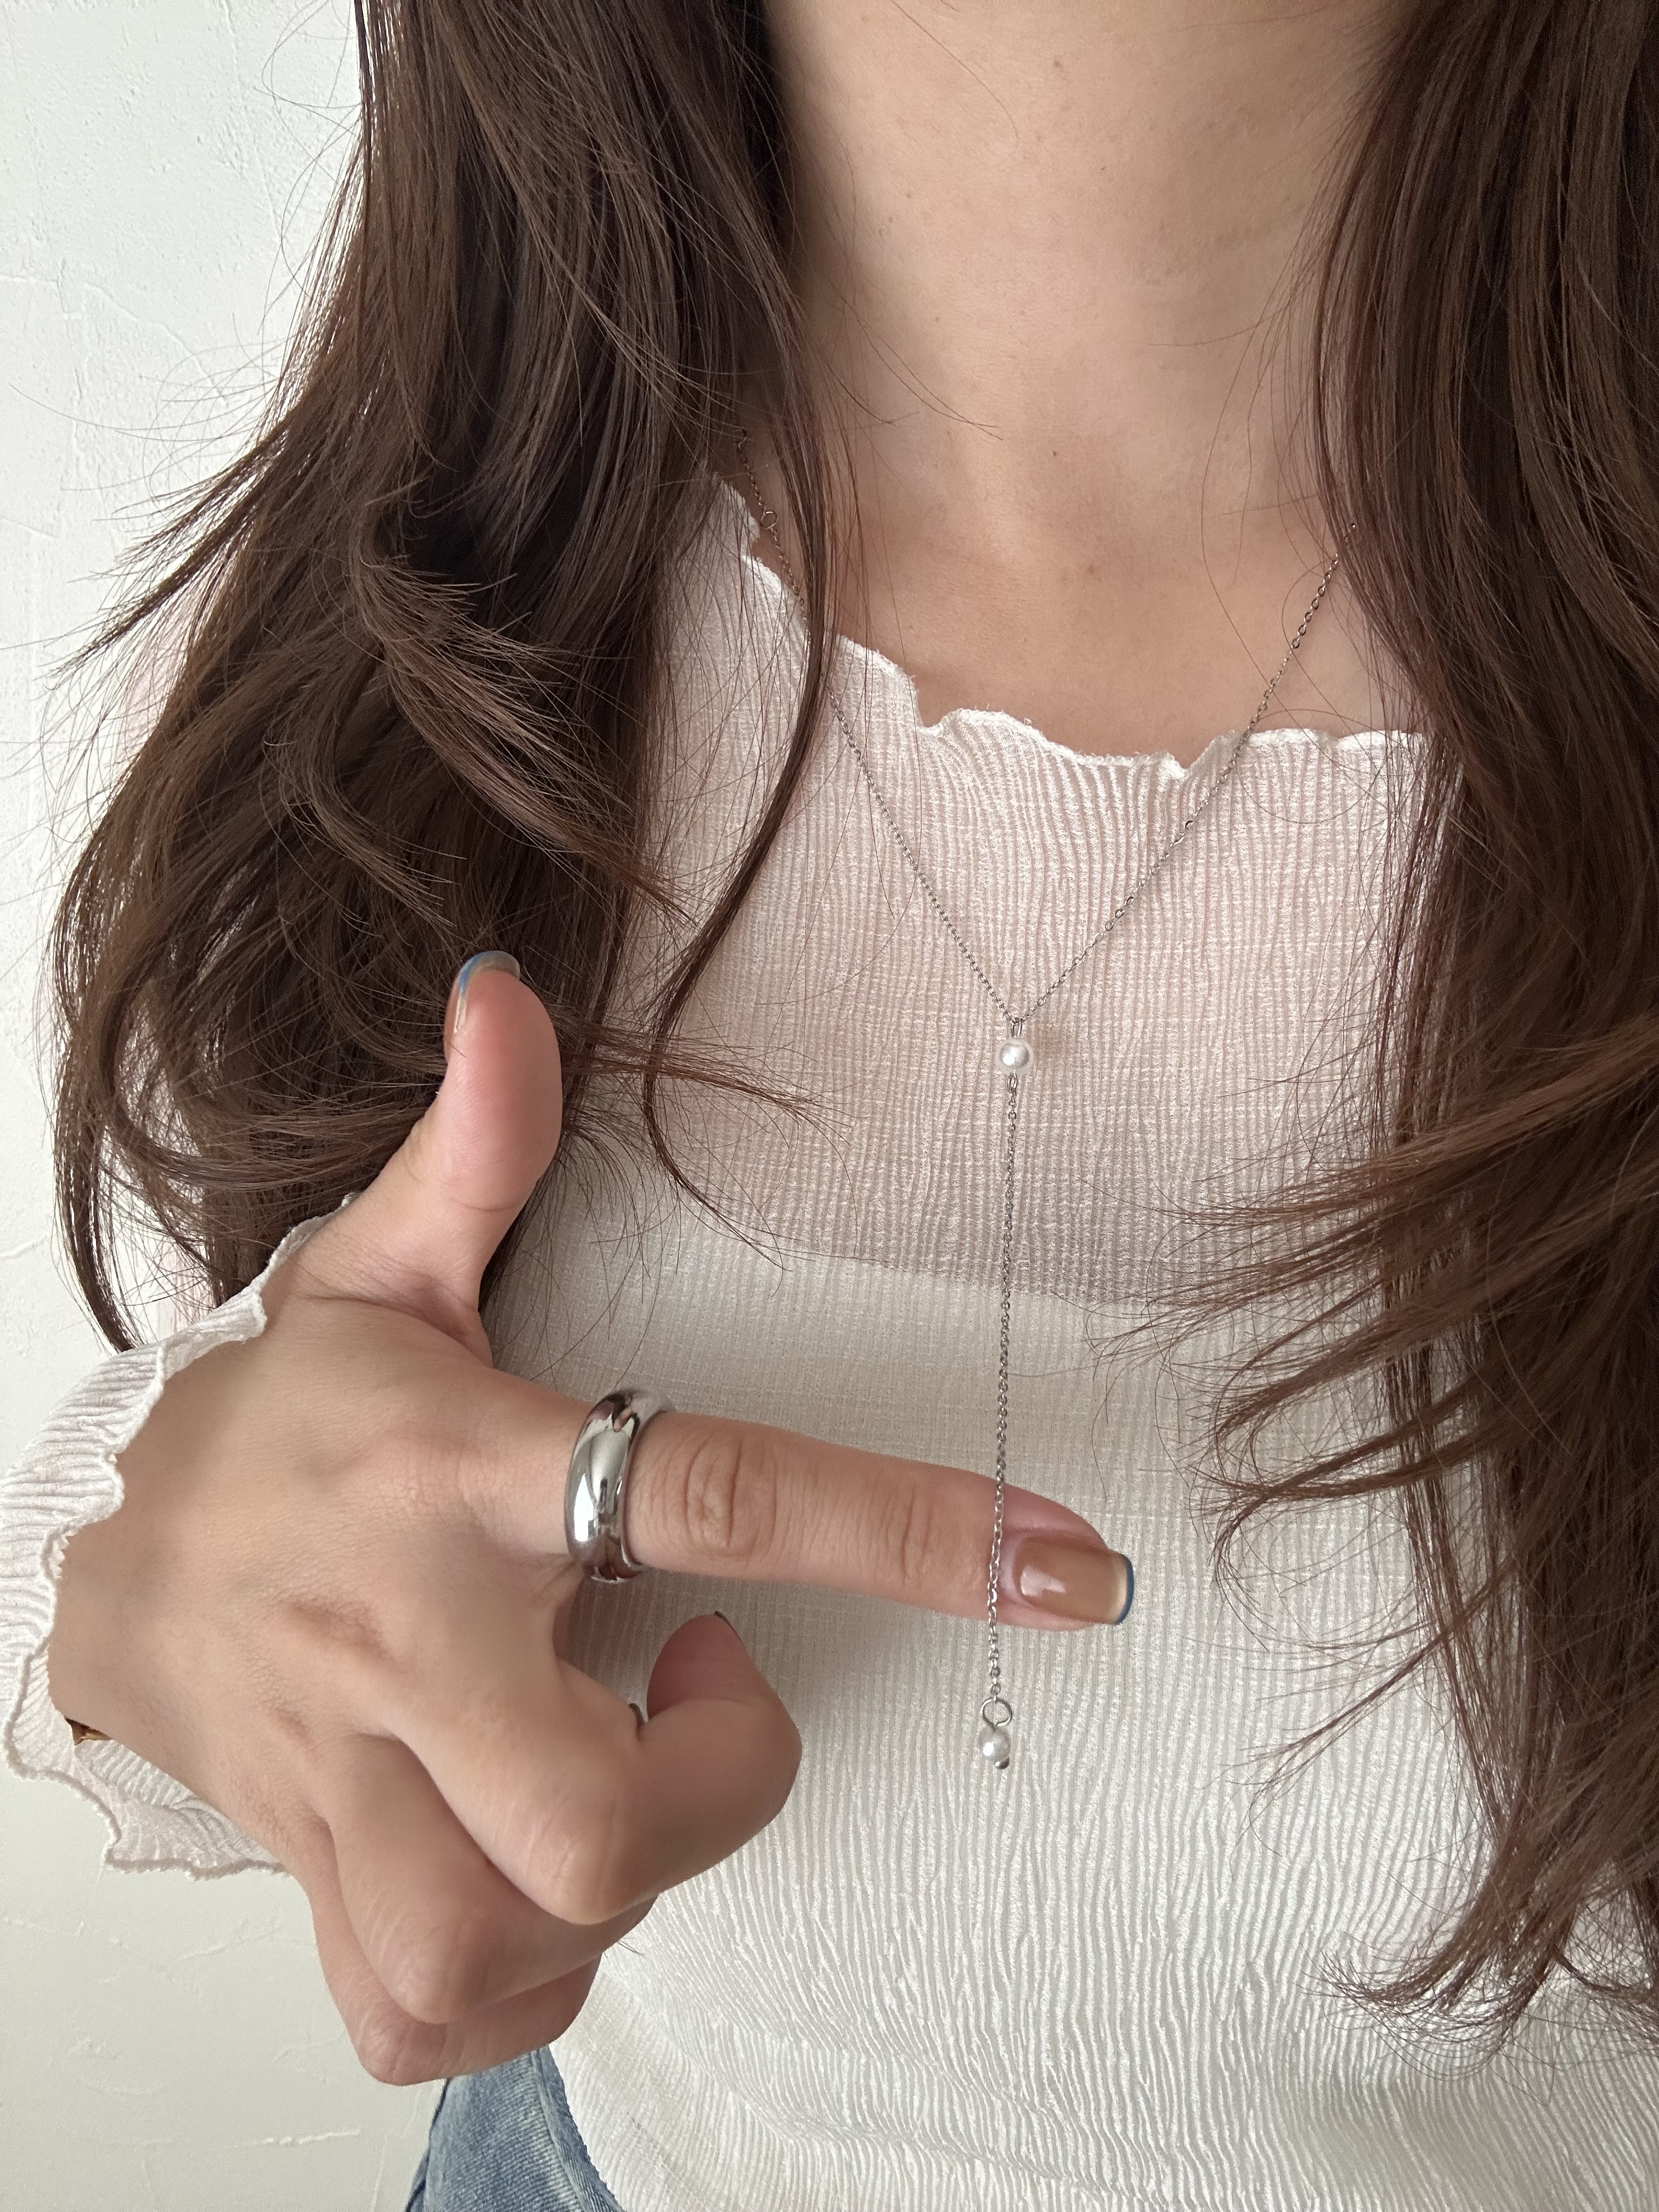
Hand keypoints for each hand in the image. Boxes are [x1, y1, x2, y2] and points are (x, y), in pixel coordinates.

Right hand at [48, 956, 1130, 2082]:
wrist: (101, 1549)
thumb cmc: (280, 1414)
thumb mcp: (375, 1265)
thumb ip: (472, 1145)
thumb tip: (508, 993)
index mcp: (462, 1470)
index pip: (715, 1492)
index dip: (910, 1534)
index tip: (1071, 1565)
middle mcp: (409, 1636)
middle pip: (593, 1816)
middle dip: (710, 1793)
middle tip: (698, 1695)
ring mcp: (348, 1772)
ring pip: (500, 1938)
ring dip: (613, 1896)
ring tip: (608, 1784)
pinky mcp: (310, 1864)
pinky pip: (420, 2006)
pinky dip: (513, 1990)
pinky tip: (535, 1889)